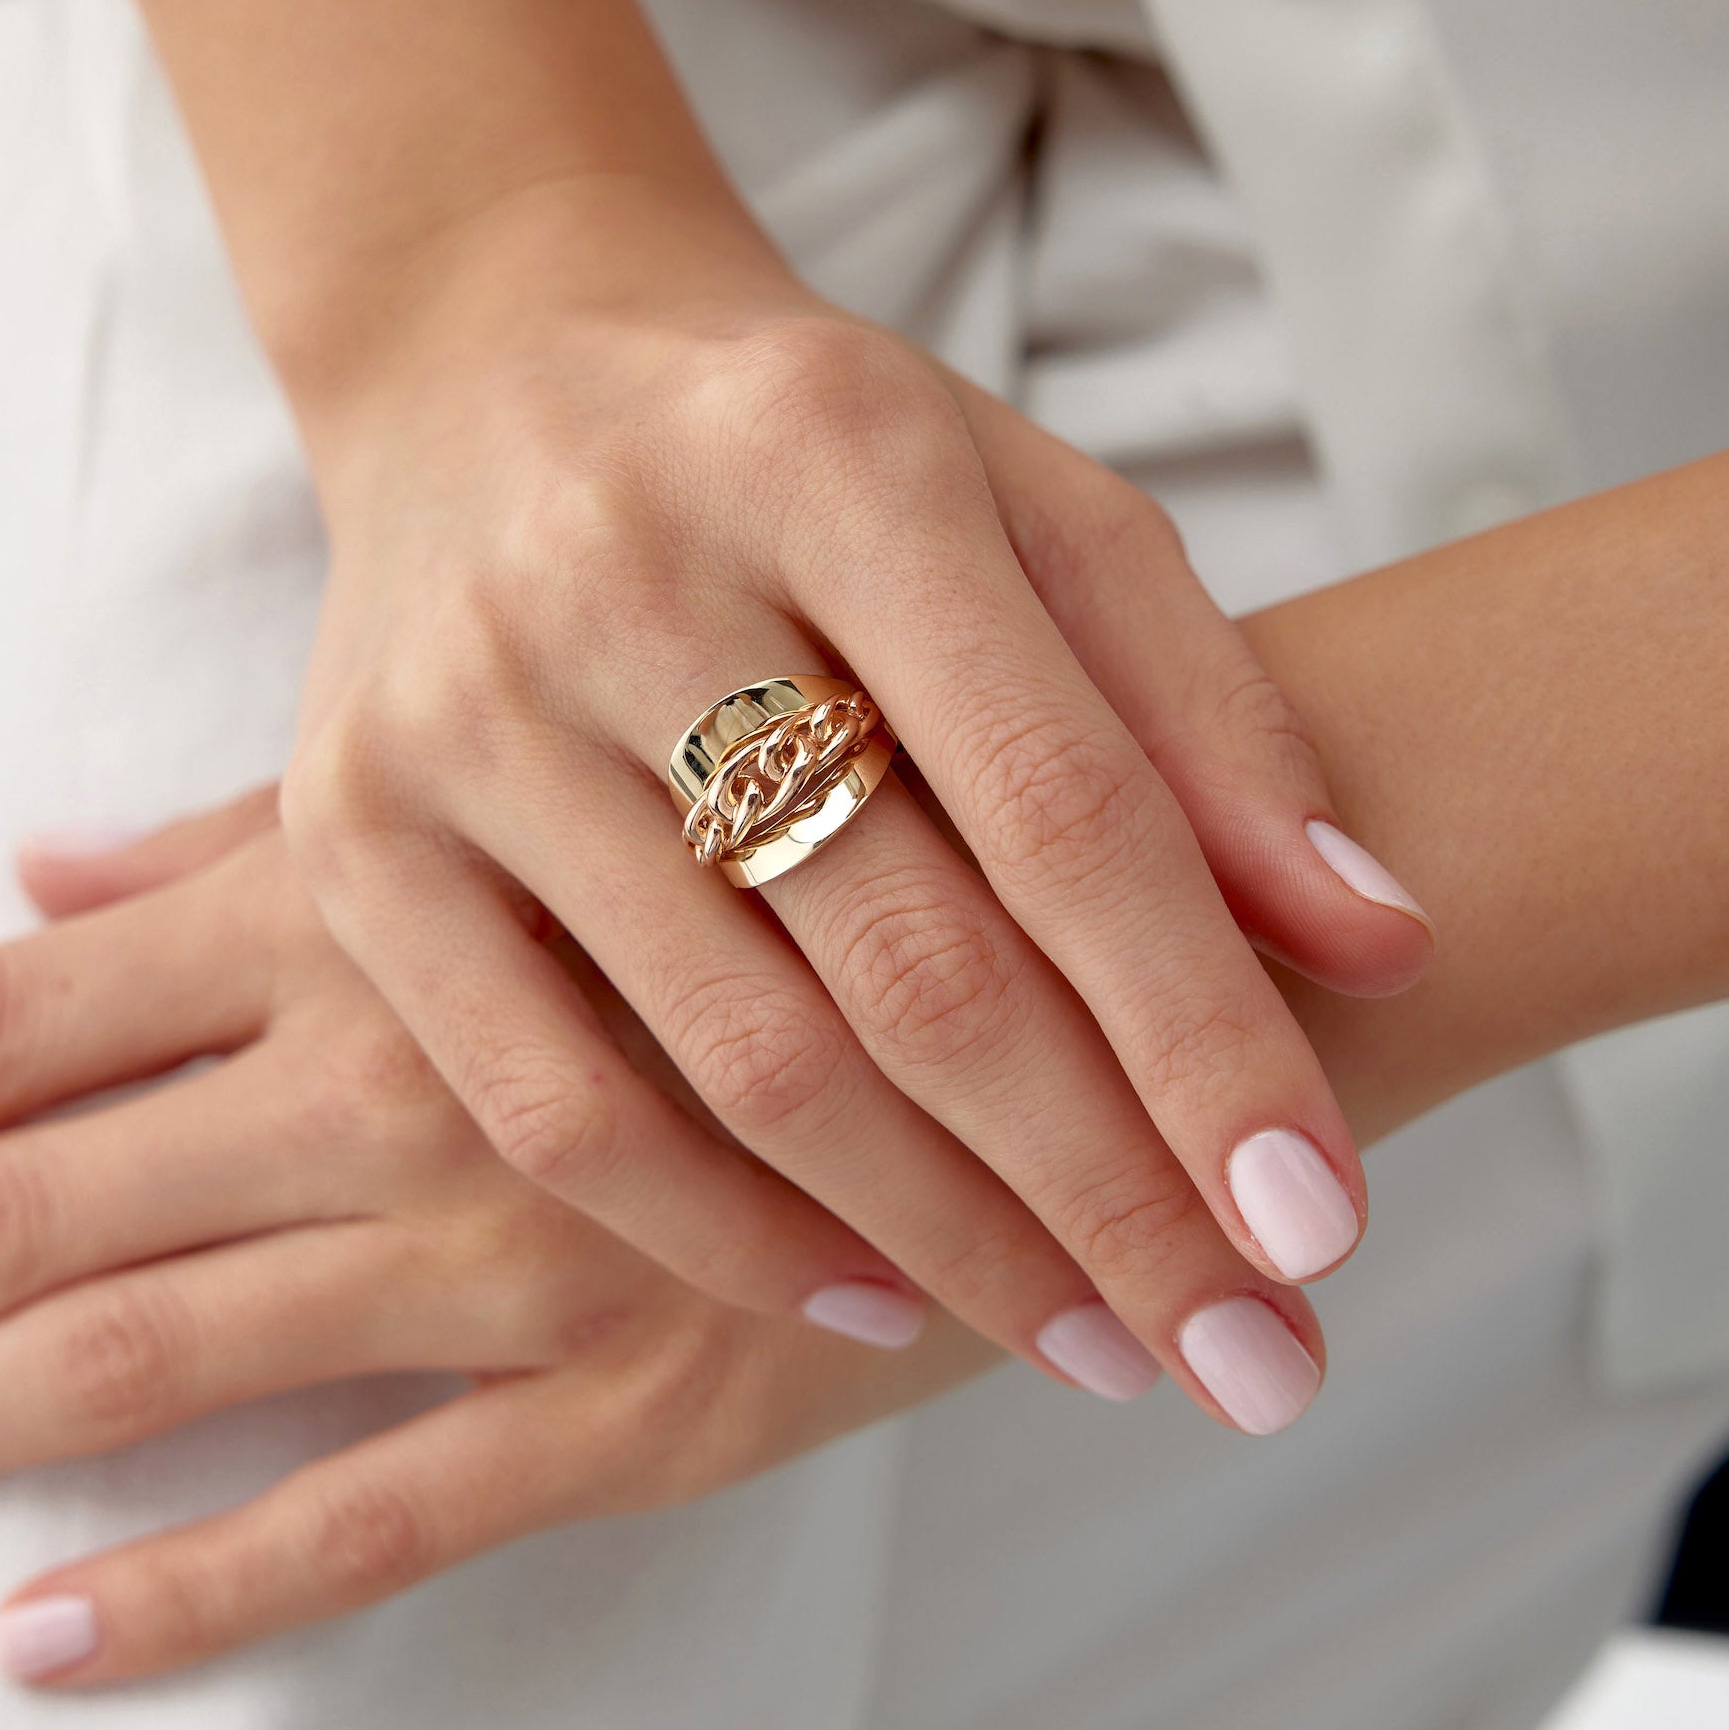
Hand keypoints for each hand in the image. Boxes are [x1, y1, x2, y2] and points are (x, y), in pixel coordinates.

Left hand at [0, 802, 995, 1683]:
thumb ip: (279, 830)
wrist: (1080, 951)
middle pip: (37, 1197)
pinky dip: (196, 1577)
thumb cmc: (801, 831)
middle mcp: (398, 1081)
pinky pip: (374, 1512)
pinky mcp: (637, 1396)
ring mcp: (507, 1253)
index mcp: (367, 915)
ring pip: (156, 1349)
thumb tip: (42, 865)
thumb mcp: (534, 786)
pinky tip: (45, 1627)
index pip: (19, 1022)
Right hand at [283, 179, 1431, 1416]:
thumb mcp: (1024, 505)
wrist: (501, 370)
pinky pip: (549, 1100)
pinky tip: (873, 1295)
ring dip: (950, 1244)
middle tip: (1248, 1359)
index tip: (1319, 1223)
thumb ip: (1200, 710)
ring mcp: (462, 712)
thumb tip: (1378, 945)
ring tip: (1096, 1347)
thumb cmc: (800, 451)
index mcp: (832, 455)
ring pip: (741, 1060)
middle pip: (913, 962)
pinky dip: (721, 1234)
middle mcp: (627, 574)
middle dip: (1105, 1194)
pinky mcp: (350, 830)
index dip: (1204, 1033)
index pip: (1060, 799)